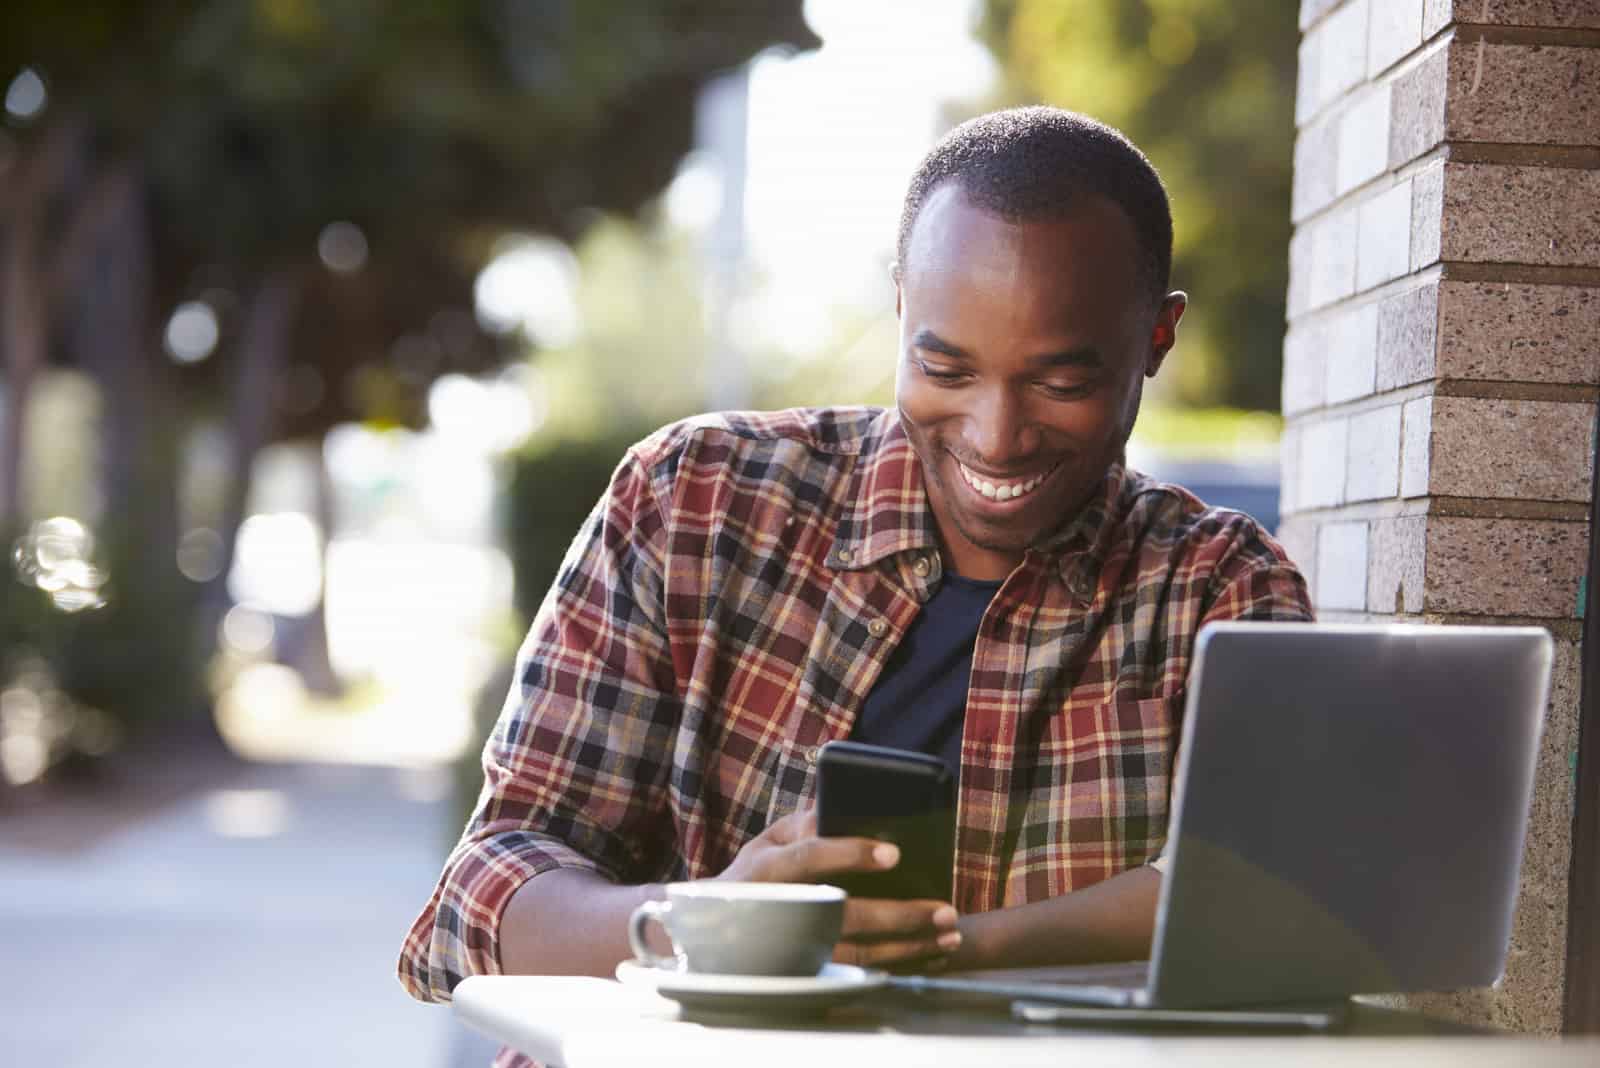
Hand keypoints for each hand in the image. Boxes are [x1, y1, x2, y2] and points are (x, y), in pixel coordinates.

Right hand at [715, 808, 961, 970]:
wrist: (711, 934)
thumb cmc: (751, 877)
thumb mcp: (767, 842)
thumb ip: (804, 824)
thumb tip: (841, 807)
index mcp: (767, 871)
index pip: (810, 858)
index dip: (851, 854)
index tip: (894, 853)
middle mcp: (780, 913)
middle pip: (844, 917)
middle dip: (899, 915)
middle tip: (945, 909)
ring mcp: (791, 952)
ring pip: (856, 955)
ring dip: (908, 948)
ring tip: (948, 934)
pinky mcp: (805, 977)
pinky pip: (857, 977)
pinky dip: (896, 967)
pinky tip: (927, 955)